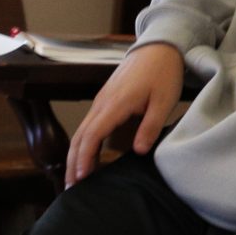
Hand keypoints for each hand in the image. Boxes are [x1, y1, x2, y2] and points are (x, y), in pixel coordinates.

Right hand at [66, 41, 185, 183]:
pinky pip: (88, 125)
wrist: (159, 46)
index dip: (84, 158)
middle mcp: (102, 103)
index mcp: (115, 104)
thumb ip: (150, 126)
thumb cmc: (163, 72)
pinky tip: (85, 156)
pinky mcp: (105, 100)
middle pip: (80, 136)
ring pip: (81, 131)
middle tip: (71, 188)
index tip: (81, 178)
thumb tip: (138, 151)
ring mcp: (101, 100)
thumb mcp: (164, 100)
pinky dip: (82, 143)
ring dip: (75, 154)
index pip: (92, 135)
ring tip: (74, 178)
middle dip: (73, 163)